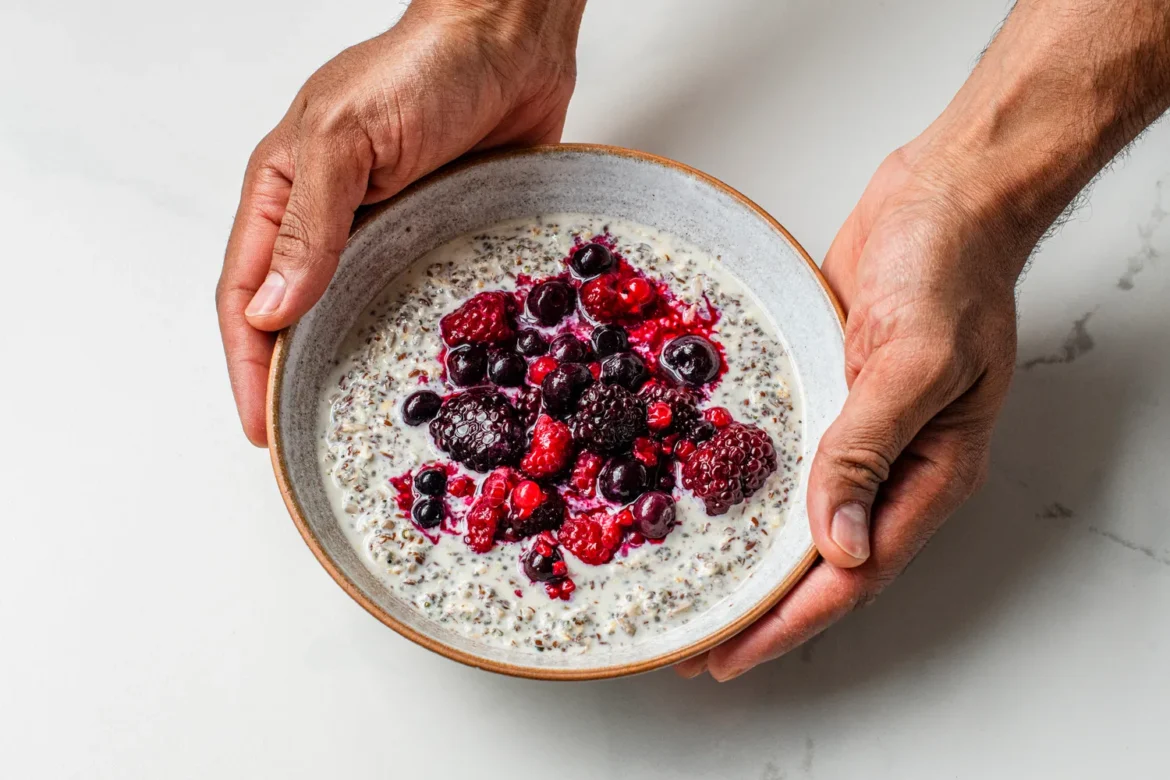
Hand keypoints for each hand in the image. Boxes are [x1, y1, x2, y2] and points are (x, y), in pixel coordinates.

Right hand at [216, 0, 583, 444]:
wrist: (511, 41)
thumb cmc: (421, 69)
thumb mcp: (346, 139)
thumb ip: (310, 226)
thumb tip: (271, 312)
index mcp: (285, 194)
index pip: (245, 295)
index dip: (246, 365)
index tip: (259, 427)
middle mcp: (333, 222)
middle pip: (298, 317)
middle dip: (295, 381)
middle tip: (309, 442)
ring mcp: (391, 233)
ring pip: (359, 317)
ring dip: (357, 368)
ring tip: (366, 427)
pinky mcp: (444, 237)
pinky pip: (425, 302)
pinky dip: (422, 343)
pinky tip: (432, 380)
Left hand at [676, 146, 1019, 679]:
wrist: (943, 196)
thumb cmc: (952, 267)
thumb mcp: (916, 359)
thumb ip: (871, 447)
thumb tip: (839, 543)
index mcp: (930, 473)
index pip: (853, 573)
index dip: (788, 622)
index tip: (727, 654)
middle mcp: (892, 464)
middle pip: (821, 560)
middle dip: (758, 608)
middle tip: (691, 640)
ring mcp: (855, 430)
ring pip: (797, 514)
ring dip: (748, 555)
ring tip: (690, 588)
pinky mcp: (824, 392)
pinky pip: (781, 456)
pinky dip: (741, 485)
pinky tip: (700, 499)